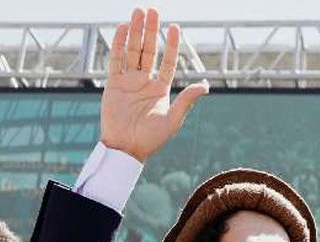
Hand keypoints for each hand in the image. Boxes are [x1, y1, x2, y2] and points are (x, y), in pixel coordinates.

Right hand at [100, 8, 208, 161]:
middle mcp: (144, 82)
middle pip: (149, 50)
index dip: (171, 44)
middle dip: (151, 30)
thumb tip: (205, 85)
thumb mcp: (173, 119)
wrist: (126, 149)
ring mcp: (128, 81)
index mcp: (160, 89)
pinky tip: (124, 28)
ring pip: (132, 51)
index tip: (175, 27)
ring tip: (138, 12)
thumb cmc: (151, 139)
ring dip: (136, 32)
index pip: (167, 61)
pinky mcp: (113, 84)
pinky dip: (119, 44)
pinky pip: (116, 60)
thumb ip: (187, 100)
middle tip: (153, 10)